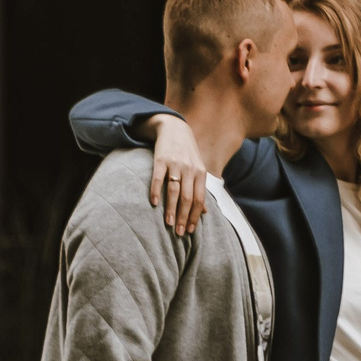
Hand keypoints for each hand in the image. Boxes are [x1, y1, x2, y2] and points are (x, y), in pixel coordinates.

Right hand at [139, 114, 209, 236]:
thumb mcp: (198, 169)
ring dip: (171, 209)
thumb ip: (200, 189)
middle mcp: (190, 169)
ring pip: (174, 191)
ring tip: (168, 223)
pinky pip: (158, 178)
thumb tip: (205, 212)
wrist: (174, 128)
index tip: (190, 231)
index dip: (195, 216)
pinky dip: (156, 191)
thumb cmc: (187, 153)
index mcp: (200, 173)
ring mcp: (175, 164)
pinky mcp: (161, 159)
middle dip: (184, 217)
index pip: (199, 199)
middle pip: (188, 198)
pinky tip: (154, 203)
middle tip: (179, 232)